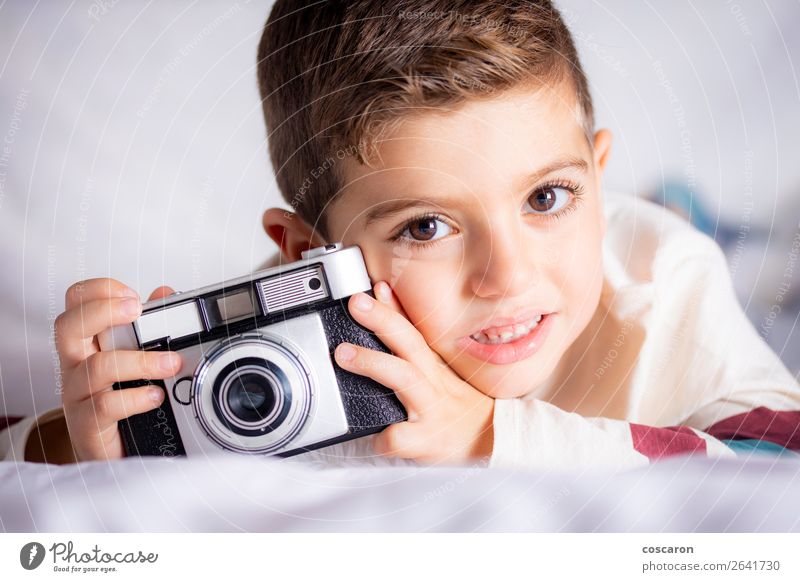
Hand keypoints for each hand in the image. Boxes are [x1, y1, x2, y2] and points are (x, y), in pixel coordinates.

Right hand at [55, 278, 181, 460]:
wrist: (114, 453)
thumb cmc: (123, 400)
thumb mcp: (137, 358)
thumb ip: (151, 325)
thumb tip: (166, 294)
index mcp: (87, 343)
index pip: (76, 303)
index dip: (99, 291)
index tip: (132, 296)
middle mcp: (76, 365)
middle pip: (69, 326)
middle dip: (104, 311)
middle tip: (137, 310)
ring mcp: (78, 395)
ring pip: (97, 366)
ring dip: (140, 360)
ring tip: (171, 363)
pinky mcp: (87, 425)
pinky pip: (104, 405)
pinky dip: (134, 398)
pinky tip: (156, 396)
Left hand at [334, 281, 494, 464]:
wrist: (490, 443)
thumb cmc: (457, 404)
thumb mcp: (440, 371)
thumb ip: (411, 341)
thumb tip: (383, 297)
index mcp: (434, 366)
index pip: (413, 329)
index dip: (393, 307)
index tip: (373, 288)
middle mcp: (434, 381)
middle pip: (410, 343)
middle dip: (382, 320)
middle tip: (354, 305)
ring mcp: (431, 409)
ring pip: (404, 379)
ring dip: (373, 362)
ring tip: (343, 354)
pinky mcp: (427, 441)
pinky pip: (399, 437)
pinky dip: (383, 437)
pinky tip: (371, 437)